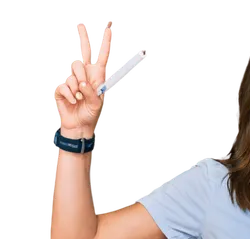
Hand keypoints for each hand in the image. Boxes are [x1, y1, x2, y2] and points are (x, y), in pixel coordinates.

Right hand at [52, 19, 112, 137]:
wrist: (79, 125)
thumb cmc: (91, 113)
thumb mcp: (97, 103)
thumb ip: (92, 92)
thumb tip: (82, 83)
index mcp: (97, 76)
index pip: (102, 56)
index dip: (106, 43)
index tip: (108, 28)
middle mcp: (85, 74)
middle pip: (83, 52)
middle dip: (83, 37)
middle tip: (81, 24)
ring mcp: (72, 79)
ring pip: (74, 70)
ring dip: (79, 86)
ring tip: (81, 98)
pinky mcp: (62, 87)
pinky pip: (65, 85)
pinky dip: (71, 95)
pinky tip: (73, 101)